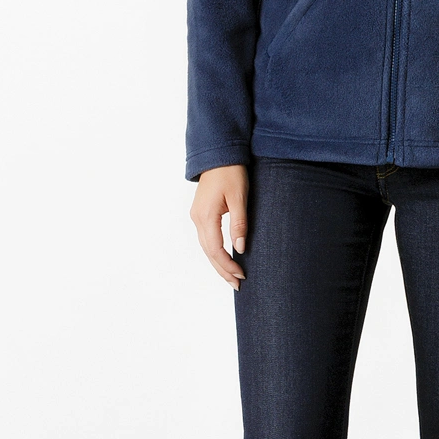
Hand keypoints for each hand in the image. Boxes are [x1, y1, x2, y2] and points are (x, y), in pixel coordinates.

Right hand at [189, 164, 248, 288]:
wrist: (219, 154)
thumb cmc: (231, 172)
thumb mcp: (239, 197)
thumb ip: (239, 223)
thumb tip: (239, 249)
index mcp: (206, 216)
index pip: (216, 250)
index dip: (227, 265)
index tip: (241, 275)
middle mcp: (197, 219)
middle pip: (208, 252)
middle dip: (222, 270)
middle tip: (237, 284)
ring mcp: (197, 216)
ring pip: (206, 247)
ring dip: (218, 262)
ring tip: (231, 276)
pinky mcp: (200, 212)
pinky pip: (206, 238)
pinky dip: (215, 251)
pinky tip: (223, 257)